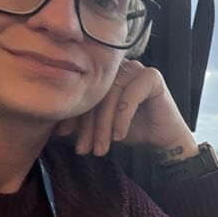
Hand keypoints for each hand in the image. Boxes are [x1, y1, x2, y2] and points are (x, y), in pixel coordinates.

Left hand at [54, 60, 199, 157]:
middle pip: (96, 94)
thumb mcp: (101, 125)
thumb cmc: (131, 130)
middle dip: (88, 125)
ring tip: (101, 148)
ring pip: (111, 96)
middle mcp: (118, 67)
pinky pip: (131, 96)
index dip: (73, 115)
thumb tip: (54, 127)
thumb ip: (83, 120)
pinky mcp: (152, 76)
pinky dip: (123, 118)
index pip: (83, 92)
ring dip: (104, 125)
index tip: (62, 136)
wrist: (163, 139)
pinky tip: (120, 137)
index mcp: (103, 74)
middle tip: (83, 149)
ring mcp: (136, 68)